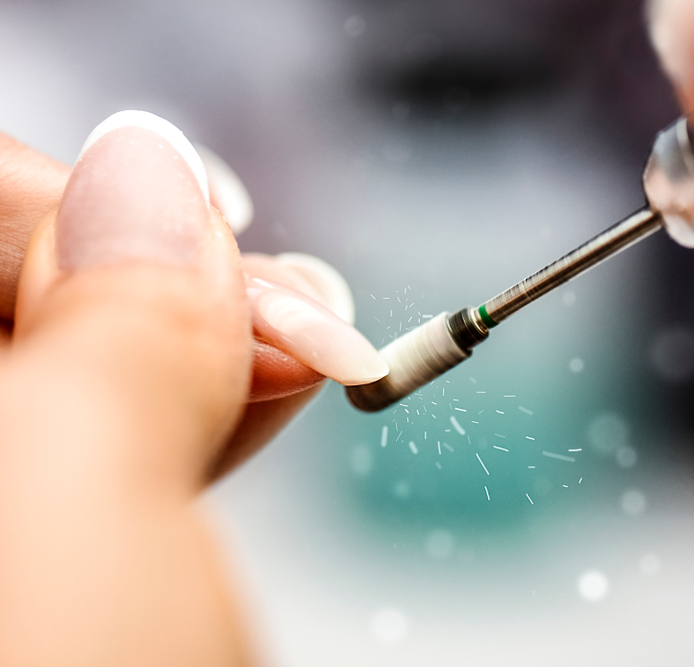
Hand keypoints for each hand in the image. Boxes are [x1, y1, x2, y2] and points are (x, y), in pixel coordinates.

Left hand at [0, 111, 382, 664]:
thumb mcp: (72, 509)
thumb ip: (116, 319)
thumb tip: (161, 176)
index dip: (87, 201)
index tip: (206, 250)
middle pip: (34, 269)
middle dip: (170, 273)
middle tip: (288, 314)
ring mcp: (11, 496)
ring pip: (95, 345)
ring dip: (210, 334)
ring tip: (303, 355)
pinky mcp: (57, 525)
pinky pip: (124, 415)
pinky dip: (207, 396)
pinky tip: (266, 395)